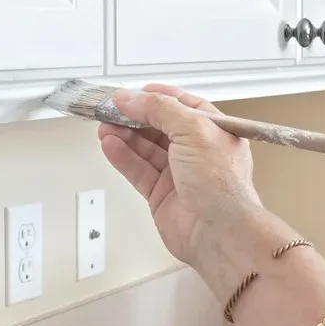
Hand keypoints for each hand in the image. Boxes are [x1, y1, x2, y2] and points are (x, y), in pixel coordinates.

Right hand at [98, 84, 260, 265]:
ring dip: (123, 135)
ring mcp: (177, 173)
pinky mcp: (160, 193)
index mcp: (214, 131)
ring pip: (144, 148)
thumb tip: (130, 98)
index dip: (157, 97)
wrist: (219, 232)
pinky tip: (109, 145)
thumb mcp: (194, 130)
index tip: (132, 93)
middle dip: (133, 117)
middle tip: (109, 110)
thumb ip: (159, 109)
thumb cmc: (221, 184)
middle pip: (158, 126)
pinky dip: (122, 157)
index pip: (182, 106)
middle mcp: (196, 151)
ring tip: (103, 126)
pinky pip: (137, 169)